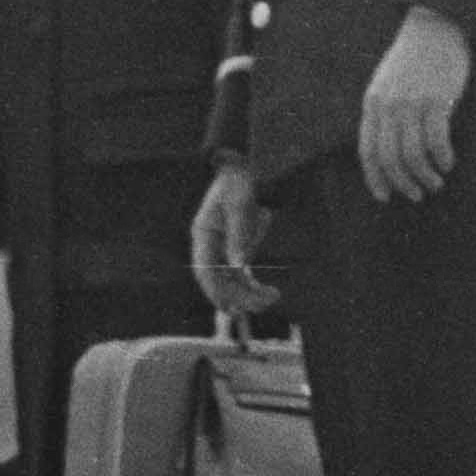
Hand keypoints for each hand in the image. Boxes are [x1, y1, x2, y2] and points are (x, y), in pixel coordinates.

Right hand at [191, 166, 268, 318]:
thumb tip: (239, 266)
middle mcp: (209, 246)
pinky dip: (252, 286)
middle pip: (218, 281)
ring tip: (272, 297)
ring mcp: (220, 249)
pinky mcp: (233, 250)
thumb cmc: (238, 181)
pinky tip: (266, 293)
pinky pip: (240, 275)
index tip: (231, 306)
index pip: (205, 270)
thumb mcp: (240, 203)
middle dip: (239, 296)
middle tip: (264, 302)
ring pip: (230, 281)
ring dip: (249, 294)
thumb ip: (239, 234)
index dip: (215, 291)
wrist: (242, 169)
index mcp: (203, 233)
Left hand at [357, 10, 470, 204]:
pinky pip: (436, 141)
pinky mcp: (436, 100)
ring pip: (413, 155)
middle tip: (416, 195)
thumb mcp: (386, 84)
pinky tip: (448, 163)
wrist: (435, 26)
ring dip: (425, 176)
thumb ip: (383, 114)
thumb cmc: (413, 59)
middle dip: (403, 183)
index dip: (375, 179)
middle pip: (390, 159)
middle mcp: (388, 106)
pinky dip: (442, 158)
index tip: (385, 197)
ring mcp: (412, 103)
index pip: (368, 151)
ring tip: (435, 183)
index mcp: (372, 104)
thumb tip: (388, 154)